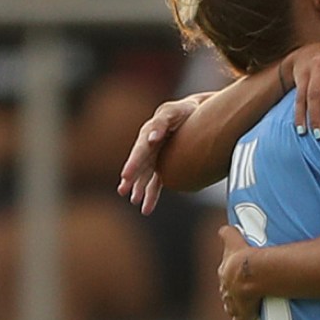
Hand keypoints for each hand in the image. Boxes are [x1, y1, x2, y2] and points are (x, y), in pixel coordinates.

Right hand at [117, 94, 209, 214]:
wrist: (196, 113)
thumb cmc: (183, 111)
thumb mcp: (173, 112)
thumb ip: (162, 123)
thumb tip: (151, 138)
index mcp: (149, 132)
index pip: (140, 150)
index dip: (133, 163)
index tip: (126, 175)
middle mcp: (149, 147)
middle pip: (140, 165)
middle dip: (132, 178)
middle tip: (123, 190)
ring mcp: (156, 157)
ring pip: (146, 177)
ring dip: (140, 189)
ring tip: (134, 201)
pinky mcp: (165, 166)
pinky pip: (157, 183)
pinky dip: (151, 195)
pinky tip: (146, 208)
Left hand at [217, 225, 260, 319]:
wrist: (249, 273)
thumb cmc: (243, 256)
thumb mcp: (234, 241)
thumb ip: (227, 234)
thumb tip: (223, 227)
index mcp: (225, 272)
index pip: (226, 274)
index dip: (231, 275)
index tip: (236, 276)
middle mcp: (226, 289)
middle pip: (228, 292)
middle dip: (233, 292)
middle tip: (244, 291)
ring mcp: (233, 303)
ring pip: (232, 307)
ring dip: (238, 307)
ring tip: (247, 307)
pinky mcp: (242, 315)